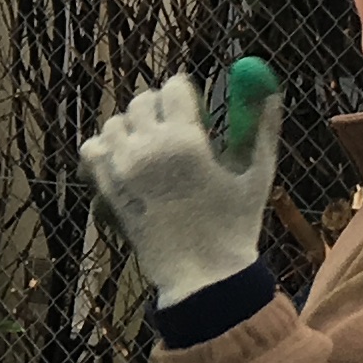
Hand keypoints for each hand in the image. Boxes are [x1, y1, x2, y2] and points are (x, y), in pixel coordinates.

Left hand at [78, 71, 279, 306]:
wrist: (203, 276)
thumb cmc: (236, 224)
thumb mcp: (257, 173)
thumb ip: (262, 126)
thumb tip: (269, 87)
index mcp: (186, 140)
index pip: (174, 86)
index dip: (186, 95)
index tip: (196, 114)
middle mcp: (147, 148)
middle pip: (141, 100)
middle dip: (159, 109)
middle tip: (177, 133)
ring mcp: (121, 168)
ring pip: (115, 122)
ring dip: (133, 128)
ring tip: (154, 150)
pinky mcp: (105, 188)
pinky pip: (92, 149)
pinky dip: (107, 148)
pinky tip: (129, 161)